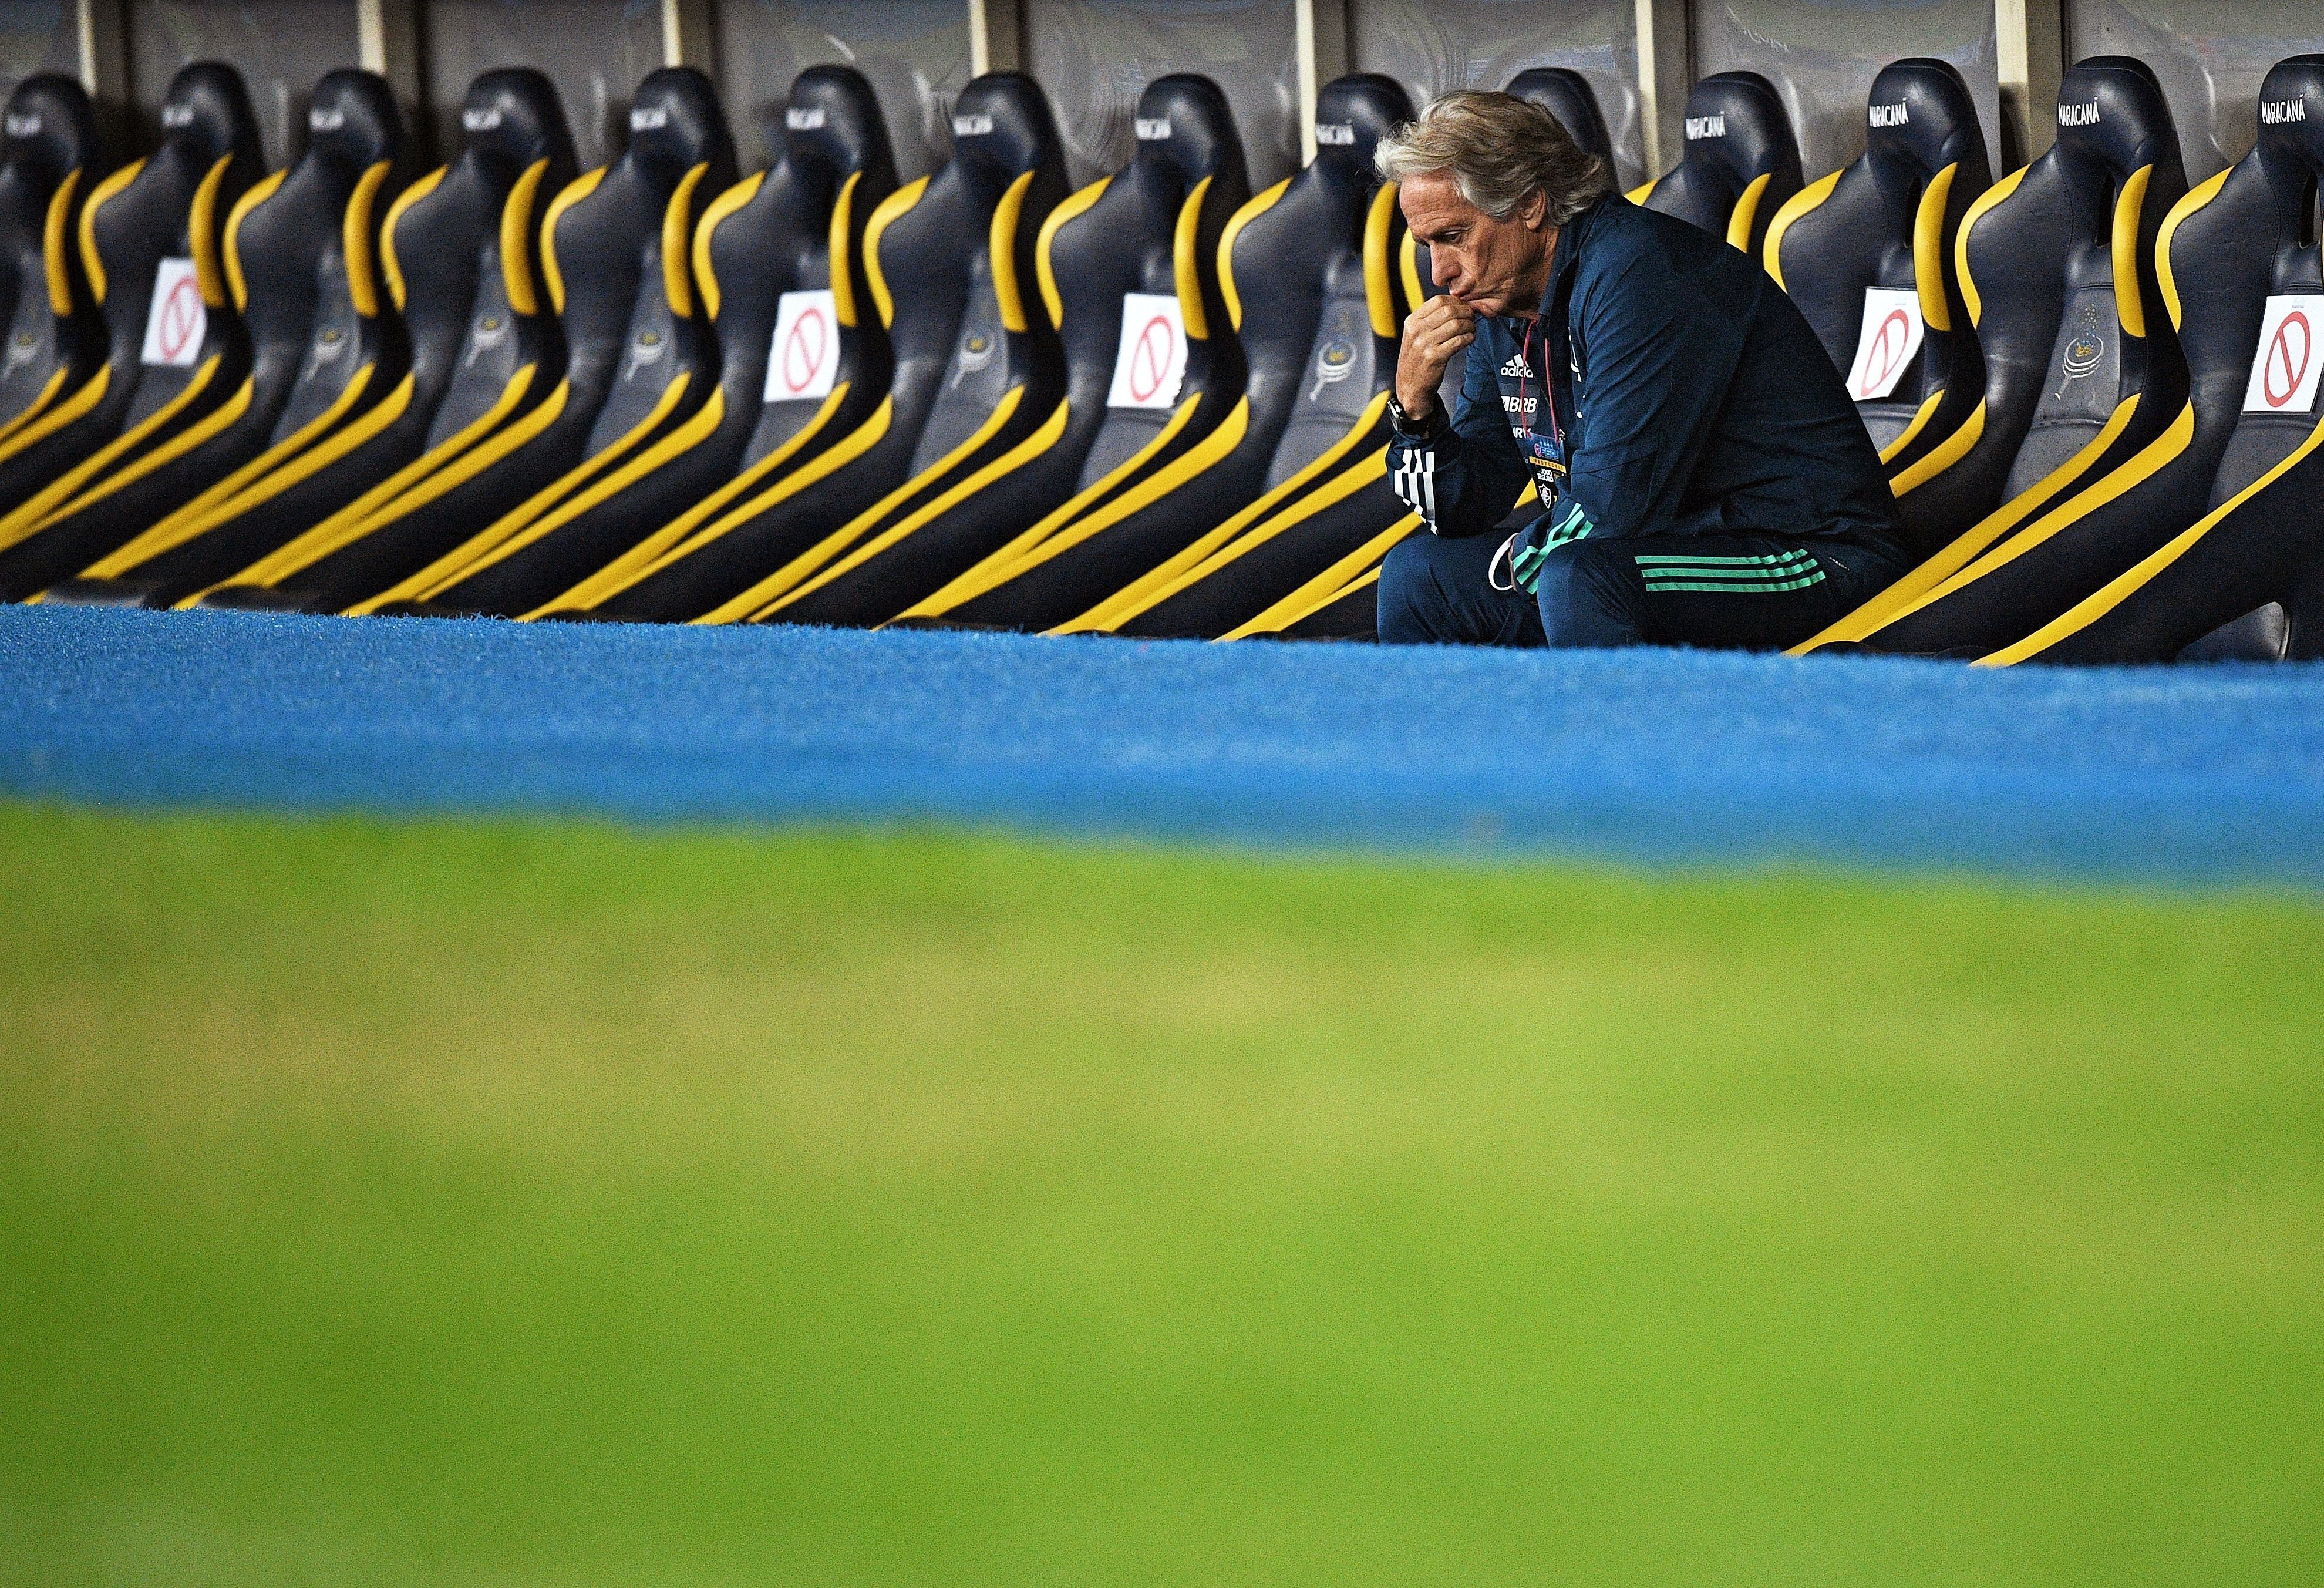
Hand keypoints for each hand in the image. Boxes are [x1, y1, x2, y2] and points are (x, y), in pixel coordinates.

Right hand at [1395, 295, 1476, 422]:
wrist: (1411, 386)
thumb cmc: (1417, 359)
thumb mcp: (1416, 335)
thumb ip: (1430, 319)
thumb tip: (1455, 304)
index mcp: (1412, 321)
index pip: (1438, 300)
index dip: (1456, 301)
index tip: (1463, 307)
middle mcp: (1417, 330)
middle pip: (1449, 310)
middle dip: (1466, 312)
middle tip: (1472, 317)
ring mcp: (1424, 344)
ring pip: (1456, 324)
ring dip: (1469, 325)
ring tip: (1471, 329)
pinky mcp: (1434, 357)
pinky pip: (1458, 341)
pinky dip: (1469, 338)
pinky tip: (1469, 339)